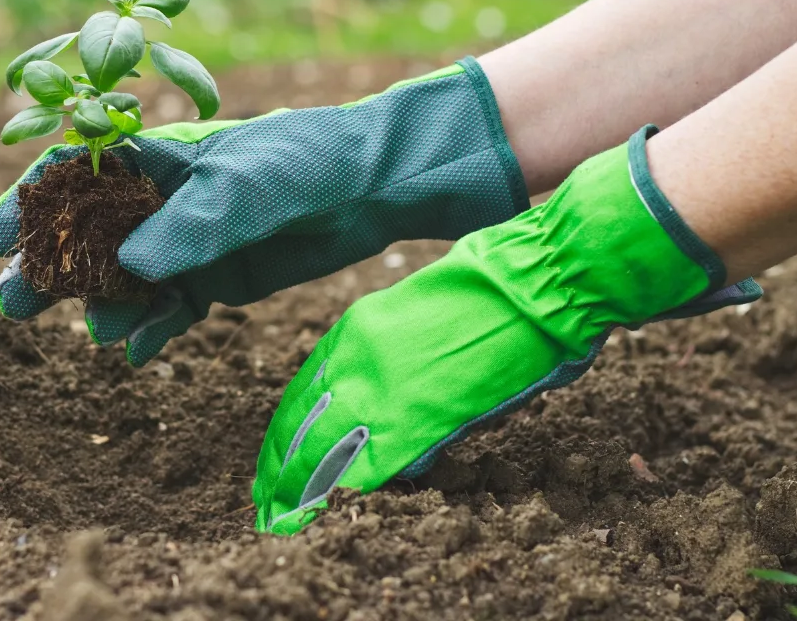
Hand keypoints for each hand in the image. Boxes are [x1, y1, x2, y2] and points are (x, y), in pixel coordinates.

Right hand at [0, 58, 529, 364]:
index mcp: (156, 157)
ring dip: (102, 306)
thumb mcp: (248, 184)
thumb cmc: (307, 161)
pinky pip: (168, 310)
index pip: (77, 175)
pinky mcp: (213, 279)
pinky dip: (151, 330)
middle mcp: (161, 202)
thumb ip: (191, 224)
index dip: (33, 204)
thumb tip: (130, 266)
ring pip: (123, 281)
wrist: (373, 187)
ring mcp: (185, 243)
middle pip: (88, 236)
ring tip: (98, 332)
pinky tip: (138, 352)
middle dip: (50, 268)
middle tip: (12, 303)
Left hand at [253, 127, 760, 533]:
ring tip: (284, 517)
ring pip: (320, 451)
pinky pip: (371, 463)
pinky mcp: (418, 417)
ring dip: (301, 487)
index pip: (301, 394)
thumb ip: (386, 357)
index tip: (273, 462)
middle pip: (299, 427)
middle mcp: (354, 360)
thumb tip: (381, 400)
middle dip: (279, 470)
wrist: (531, 279)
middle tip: (265, 503)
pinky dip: (350, 488)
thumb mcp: (412, 315)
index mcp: (354, 332)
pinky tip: (334, 507)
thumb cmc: (487, 291)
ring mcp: (382, 389)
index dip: (284, 434)